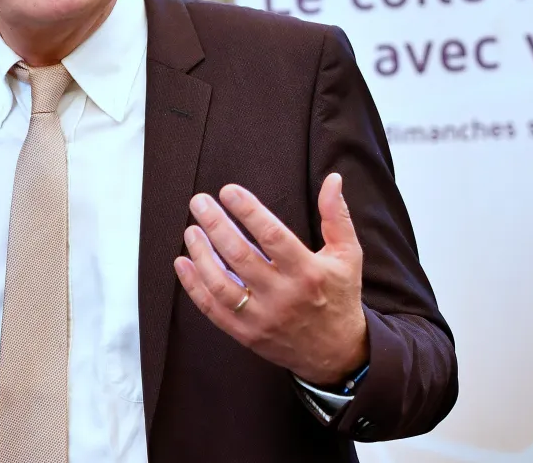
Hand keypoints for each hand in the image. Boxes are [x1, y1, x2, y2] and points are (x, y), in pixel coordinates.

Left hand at [173, 172, 367, 386]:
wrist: (337, 353)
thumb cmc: (339, 296)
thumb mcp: (348, 255)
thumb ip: (337, 216)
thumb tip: (333, 179)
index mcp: (308, 272)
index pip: (272, 236)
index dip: (248, 211)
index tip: (228, 191)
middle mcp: (283, 296)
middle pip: (240, 256)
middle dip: (215, 225)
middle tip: (199, 202)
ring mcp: (262, 318)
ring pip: (221, 284)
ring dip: (201, 255)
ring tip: (191, 230)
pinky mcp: (247, 334)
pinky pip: (213, 310)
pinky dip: (194, 286)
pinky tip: (183, 263)